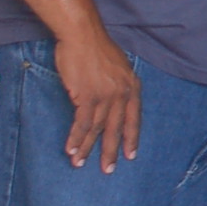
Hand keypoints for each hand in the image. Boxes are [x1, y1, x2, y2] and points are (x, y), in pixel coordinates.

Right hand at [54, 30, 138, 172]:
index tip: (131, 155)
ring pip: (97, 129)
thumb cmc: (97, 48)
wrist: (83, 35)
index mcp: (133, 87)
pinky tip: (71, 148)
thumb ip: (118, 85)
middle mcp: (123, 94)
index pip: (135, 118)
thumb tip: (112, 99)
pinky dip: (75, 137)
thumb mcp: (118, 67)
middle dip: (112, 151)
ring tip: (80, 163)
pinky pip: (82, 123)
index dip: (132, 138)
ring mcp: (106, 96)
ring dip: (87, 148)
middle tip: (108, 170)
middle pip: (117, 128)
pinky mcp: (87, 96)